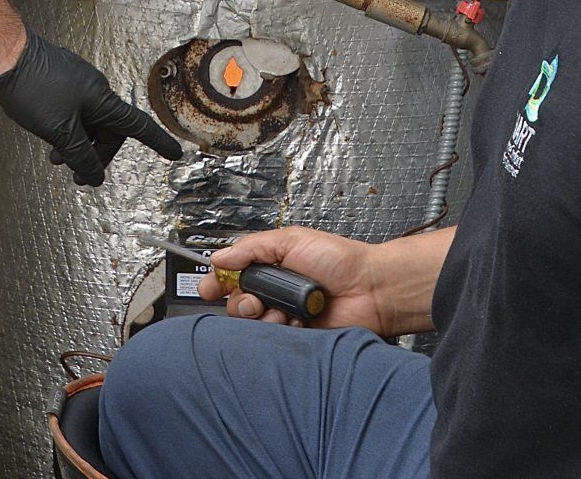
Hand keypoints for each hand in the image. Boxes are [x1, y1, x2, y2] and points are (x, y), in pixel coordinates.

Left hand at [0, 30, 182, 184]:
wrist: (5, 54)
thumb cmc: (32, 88)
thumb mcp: (59, 131)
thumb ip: (80, 156)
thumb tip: (94, 177)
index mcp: (102, 100)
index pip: (137, 126)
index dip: (157, 142)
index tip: (174, 153)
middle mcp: (95, 88)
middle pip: (108, 128)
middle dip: (95, 152)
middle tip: (77, 172)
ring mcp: (77, 81)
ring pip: (87, 120)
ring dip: (76, 141)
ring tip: (55, 157)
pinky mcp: (61, 77)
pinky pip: (74, 108)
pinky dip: (66, 126)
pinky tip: (48, 133)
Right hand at [200, 226, 383, 331]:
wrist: (371, 288)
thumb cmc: (340, 261)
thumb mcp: (291, 240)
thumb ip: (252, 248)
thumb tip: (220, 258)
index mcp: (271, 267)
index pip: (233, 277)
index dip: (217, 283)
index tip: (210, 288)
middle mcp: (275, 293)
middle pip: (238, 303)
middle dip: (241, 302)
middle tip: (254, 299)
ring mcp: (285, 316)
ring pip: (253, 325)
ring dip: (262, 317)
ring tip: (279, 309)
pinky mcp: (297, 338)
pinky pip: (274, 340)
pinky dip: (279, 331)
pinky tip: (294, 321)